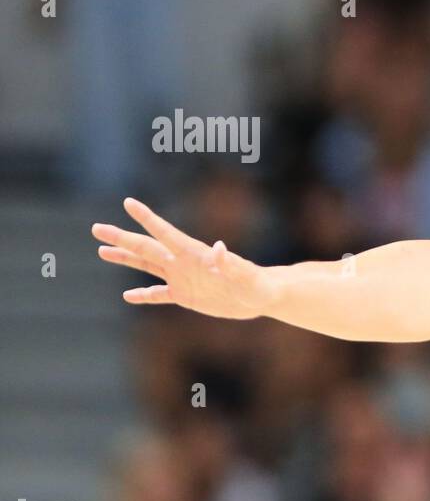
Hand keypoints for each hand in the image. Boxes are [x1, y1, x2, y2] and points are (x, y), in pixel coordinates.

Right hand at [92, 198, 276, 318]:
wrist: (261, 297)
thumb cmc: (256, 283)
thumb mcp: (245, 274)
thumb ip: (230, 263)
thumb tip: (219, 248)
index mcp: (194, 252)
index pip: (165, 232)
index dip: (147, 218)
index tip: (128, 203)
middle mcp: (183, 262)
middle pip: (147, 247)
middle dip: (122, 238)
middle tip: (97, 228)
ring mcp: (182, 278)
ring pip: (147, 266)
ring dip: (125, 259)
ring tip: (101, 251)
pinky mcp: (186, 296)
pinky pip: (159, 294)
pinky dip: (144, 295)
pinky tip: (128, 295)